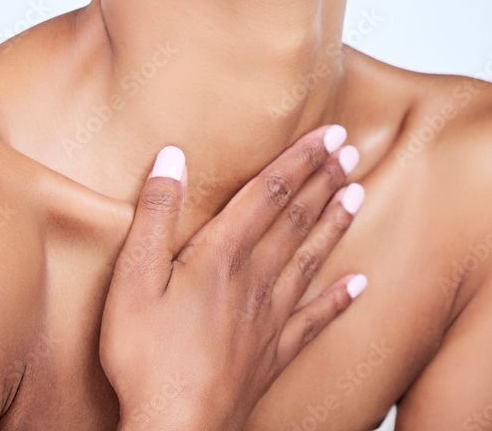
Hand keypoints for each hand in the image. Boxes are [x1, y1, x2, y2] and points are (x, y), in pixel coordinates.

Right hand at [99, 124, 365, 430]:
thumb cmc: (146, 357)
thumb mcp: (131, 277)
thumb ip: (155, 214)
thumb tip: (172, 156)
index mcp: (221, 254)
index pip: (269, 192)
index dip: (300, 159)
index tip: (329, 134)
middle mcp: (254, 279)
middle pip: (295, 219)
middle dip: (323, 181)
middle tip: (350, 152)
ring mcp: (269, 319)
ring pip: (310, 259)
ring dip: (334, 224)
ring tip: (358, 195)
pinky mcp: (273, 354)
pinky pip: (315, 321)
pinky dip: (339, 300)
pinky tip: (360, 284)